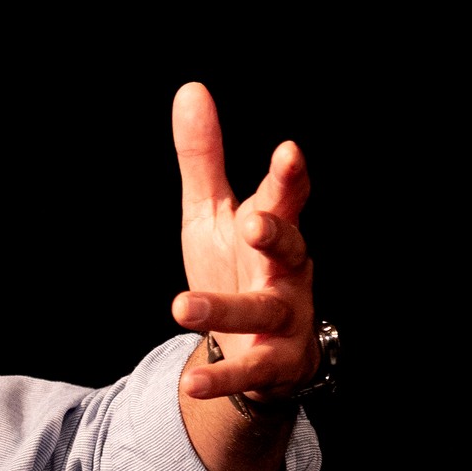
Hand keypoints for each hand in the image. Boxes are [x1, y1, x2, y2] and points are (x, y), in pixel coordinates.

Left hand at [168, 82, 318, 401]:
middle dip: (276, 234)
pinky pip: (247, 369)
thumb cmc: (238, 268)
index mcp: (274, 230)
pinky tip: (189, 381)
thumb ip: (205, 159)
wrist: (260, 348)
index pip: (287, 198)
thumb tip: (190, 88)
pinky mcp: (274, 362)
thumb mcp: (213, 214)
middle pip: (291, 249)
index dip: (290, 178)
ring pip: (261, 309)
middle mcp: (288, 271)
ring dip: (223, 308)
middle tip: (254, 222)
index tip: (288, 152)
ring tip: (180, 306)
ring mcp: (286, 317)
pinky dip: (219, 376)